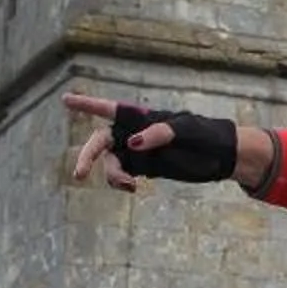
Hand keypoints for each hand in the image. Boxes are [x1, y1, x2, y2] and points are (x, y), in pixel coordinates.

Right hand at [64, 93, 237, 190]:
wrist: (220, 156)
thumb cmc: (205, 135)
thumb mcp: (185, 131)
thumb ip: (158, 133)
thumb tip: (131, 144)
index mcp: (142, 116)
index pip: (110, 108)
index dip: (87, 104)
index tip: (66, 99)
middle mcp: (134, 132)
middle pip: (101, 141)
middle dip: (87, 156)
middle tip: (78, 174)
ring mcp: (137, 152)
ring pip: (110, 162)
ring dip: (111, 174)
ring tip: (128, 185)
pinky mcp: (144, 168)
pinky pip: (121, 175)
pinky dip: (120, 182)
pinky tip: (131, 188)